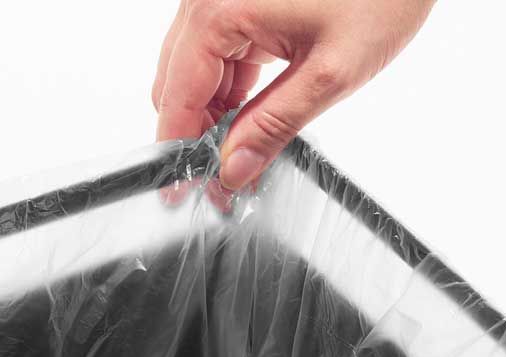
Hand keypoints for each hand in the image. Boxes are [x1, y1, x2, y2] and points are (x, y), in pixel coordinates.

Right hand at [152, 0, 437, 188]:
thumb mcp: (328, 74)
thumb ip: (273, 126)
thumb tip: (234, 168)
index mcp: (222, 11)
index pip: (178, 96)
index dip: (180, 148)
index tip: (185, 189)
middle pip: (177, 83)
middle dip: (195, 132)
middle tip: (225, 176)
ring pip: (193, 71)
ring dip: (212, 111)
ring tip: (245, 148)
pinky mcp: (239, 0)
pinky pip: (216, 52)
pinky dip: (228, 87)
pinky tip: (252, 113)